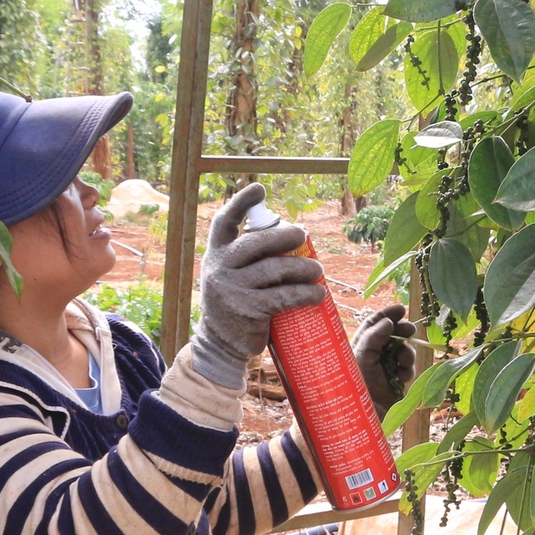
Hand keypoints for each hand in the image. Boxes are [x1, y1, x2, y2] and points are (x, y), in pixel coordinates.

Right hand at [190, 183, 324, 389]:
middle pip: (258, 242)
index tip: (259, 189)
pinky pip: (284, 296)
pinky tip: (319, 294)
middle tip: (303, 235)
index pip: (224, 222)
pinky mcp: (249, 310)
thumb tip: (288, 233)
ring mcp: (233, 290)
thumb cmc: (234, 303)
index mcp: (215, 254)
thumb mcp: (229, 275)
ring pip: (275, 269)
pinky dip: (306, 294)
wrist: (220, 345)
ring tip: (318, 270)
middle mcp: (220, 268)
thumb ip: (246, 257)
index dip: (240, 202)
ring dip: (303, 268)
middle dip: (285, 236)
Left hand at [352, 303, 417, 415]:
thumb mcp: (361, 356)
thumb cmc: (354, 384)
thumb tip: (389, 322)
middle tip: (410, 329)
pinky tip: (402, 376)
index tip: (401, 309)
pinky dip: (408, 369)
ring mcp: (386, 369)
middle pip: (393, 335)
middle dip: (402, 331)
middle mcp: (373, 355)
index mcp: (360, 346)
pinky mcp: (397, 383)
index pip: (374, 324)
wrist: (361, 416)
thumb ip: (374, 337)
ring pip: (404, 351)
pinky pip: (408, 369)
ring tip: (403, 360)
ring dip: (407, 352)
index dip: (387, 315)